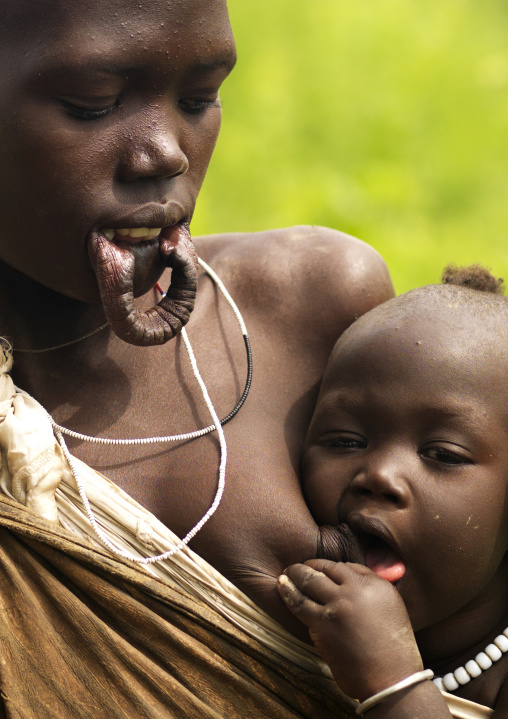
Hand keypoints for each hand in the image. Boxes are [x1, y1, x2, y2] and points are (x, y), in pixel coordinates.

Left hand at [277, 559, 422, 700]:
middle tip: (298, 567)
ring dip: (295, 574)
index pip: (345, 566)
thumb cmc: (393, 647)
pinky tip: (281, 586)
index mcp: (375, 584)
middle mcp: (355, 590)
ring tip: (287, 573)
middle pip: (326, 568)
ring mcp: (337, 606)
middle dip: (309, 566)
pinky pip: (299, 602)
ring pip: (310, 581)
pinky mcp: (322, 624)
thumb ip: (371, 586)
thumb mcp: (391, 605)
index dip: (328, 567)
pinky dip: (288, 592)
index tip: (320, 569)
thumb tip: (347, 574)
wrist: (391, 677)